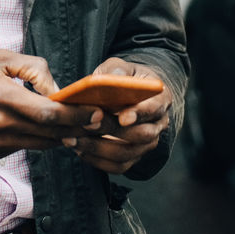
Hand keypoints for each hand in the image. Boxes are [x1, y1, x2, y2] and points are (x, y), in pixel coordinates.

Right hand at [0, 49, 102, 161]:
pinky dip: (31, 139)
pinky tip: (34, 128)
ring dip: (57, 137)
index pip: (50, 114)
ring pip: (38, 144)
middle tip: (97, 123)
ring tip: (73, 126)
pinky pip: (19, 148)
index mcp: (2, 96)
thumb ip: (33, 69)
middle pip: (50, 134)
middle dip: (77, 128)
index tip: (96, 113)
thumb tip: (57, 90)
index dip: (78, 116)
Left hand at [62, 58, 171, 174]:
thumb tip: (108, 78)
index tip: (122, 117)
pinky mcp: (133, 157)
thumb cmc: (126, 79)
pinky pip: (118, 166)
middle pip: (142, 135)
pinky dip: (98, 161)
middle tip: (86, 126)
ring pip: (127, 154)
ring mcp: (147, 144)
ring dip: (99, 149)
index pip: (154, 108)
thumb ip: (116, 70)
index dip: (139, 114)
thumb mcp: (122, 67)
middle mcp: (158, 124)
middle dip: (112, 132)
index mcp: (160, 99)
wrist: (133, 96)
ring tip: (74, 139)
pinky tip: (79, 150)